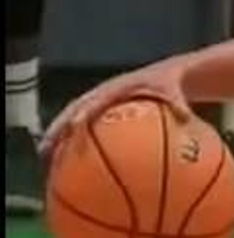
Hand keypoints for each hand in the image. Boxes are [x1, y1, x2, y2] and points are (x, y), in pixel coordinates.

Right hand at [41, 64, 192, 158]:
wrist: (167, 74)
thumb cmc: (169, 83)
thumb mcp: (174, 90)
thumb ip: (178, 102)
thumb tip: (185, 117)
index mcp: (117, 87)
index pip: (97, 100)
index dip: (85, 111)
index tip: (76, 126)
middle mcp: (102, 93)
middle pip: (73, 111)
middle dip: (58, 128)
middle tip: (45, 149)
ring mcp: (98, 102)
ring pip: (71, 119)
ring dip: (57, 137)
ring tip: (46, 159)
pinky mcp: (99, 111)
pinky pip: (82, 126)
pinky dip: (72, 141)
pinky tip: (69, 163)